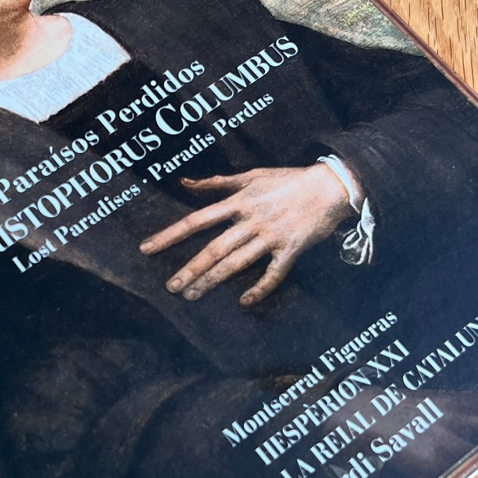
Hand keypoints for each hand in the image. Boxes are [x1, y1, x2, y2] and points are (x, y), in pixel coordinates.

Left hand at [139, 164, 354, 305]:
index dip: (170, 235)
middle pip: (213, 248)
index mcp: (239, 201)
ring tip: (192, 296)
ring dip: (213, 281)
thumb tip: (185, 183)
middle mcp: (251, 220)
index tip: (147, 249)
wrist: (330, 186)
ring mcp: (270, 236)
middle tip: (171, 287)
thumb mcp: (251, 175)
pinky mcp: (291, 249)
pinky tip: (244, 302)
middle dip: (189, 268)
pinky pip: (274, 273)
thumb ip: (217, 182)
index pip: (197, 220)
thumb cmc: (289, 180)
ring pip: (236, 263)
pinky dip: (260, 288)